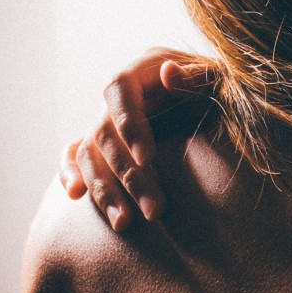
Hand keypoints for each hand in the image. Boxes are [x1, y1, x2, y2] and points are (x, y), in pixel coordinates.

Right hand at [59, 47, 214, 230]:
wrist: (219, 104)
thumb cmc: (223, 91)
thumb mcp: (218, 80)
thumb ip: (197, 78)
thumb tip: (169, 71)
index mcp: (143, 70)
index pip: (119, 89)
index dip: (128, 123)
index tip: (148, 157)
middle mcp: (119, 96)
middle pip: (106, 132)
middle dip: (128, 175)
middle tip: (155, 210)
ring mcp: (107, 120)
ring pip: (89, 153)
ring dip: (104, 189)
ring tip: (124, 223)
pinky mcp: (102, 144)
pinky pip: (73, 156)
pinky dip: (69, 173)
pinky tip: (75, 196)